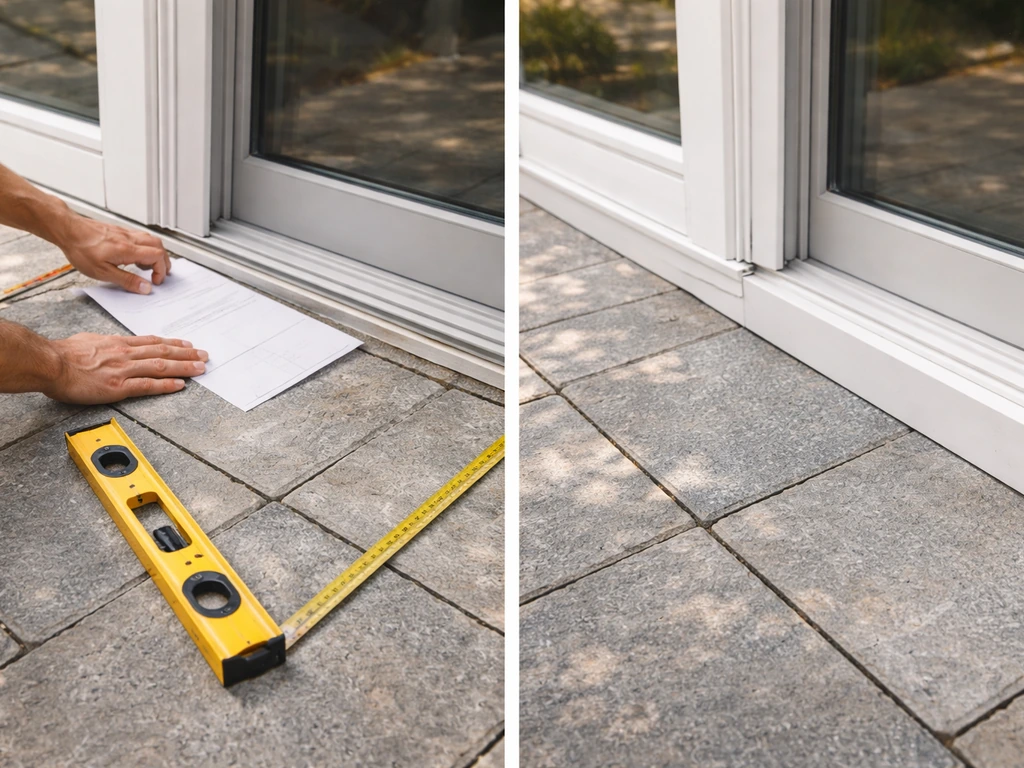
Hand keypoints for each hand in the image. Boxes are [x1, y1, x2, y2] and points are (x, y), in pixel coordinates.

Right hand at [44, 334, 208, 403]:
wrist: (50, 363)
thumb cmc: (63, 354)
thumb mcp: (89, 340)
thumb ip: (105, 344)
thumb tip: (110, 344)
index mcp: (117, 343)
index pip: (151, 342)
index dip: (172, 344)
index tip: (187, 345)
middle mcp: (125, 353)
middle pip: (162, 352)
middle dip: (186, 354)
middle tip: (204, 356)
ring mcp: (123, 369)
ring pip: (161, 366)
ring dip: (184, 367)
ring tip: (200, 369)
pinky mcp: (118, 386)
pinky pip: (148, 385)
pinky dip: (166, 385)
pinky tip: (181, 385)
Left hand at [57, 216, 171, 294]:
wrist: (68, 230)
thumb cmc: (81, 249)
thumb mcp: (103, 272)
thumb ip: (127, 280)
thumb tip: (145, 288)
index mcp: (128, 250)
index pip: (157, 257)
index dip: (161, 271)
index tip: (155, 281)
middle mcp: (130, 239)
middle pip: (159, 246)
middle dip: (163, 262)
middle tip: (158, 274)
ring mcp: (125, 233)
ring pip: (151, 240)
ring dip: (155, 254)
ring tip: (147, 266)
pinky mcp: (119, 231)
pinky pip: (140, 237)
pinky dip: (145, 247)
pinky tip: (135, 255)